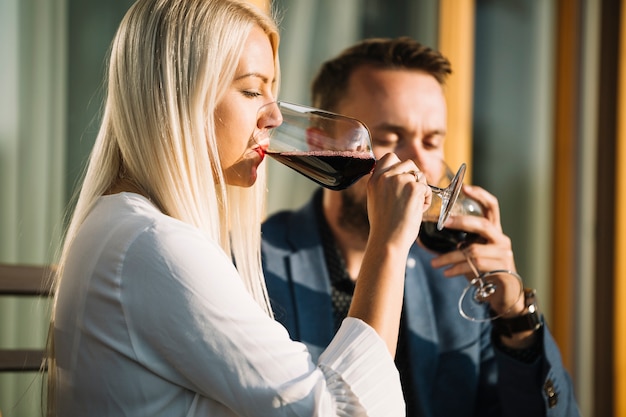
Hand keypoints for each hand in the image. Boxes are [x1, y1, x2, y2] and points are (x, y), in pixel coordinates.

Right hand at [366, 153, 431, 251]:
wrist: (388, 240)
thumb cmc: (384, 226)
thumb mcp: (376, 200)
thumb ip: (384, 185)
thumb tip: (400, 176)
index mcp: (374, 180)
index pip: (389, 157)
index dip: (399, 164)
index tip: (403, 176)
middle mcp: (385, 177)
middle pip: (408, 163)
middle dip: (414, 175)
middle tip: (413, 192)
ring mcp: (399, 180)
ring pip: (419, 176)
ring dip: (421, 189)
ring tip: (414, 206)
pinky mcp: (414, 188)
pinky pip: (427, 188)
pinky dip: (427, 200)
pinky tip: (418, 211)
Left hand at [430, 184, 523, 315]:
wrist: (504, 295)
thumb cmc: (484, 269)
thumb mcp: (473, 250)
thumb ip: (460, 240)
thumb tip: (429, 234)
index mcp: (494, 230)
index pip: (492, 206)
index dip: (480, 195)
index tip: (464, 188)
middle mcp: (501, 239)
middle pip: (482, 224)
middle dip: (461, 222)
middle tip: (442, 222)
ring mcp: (503, 254)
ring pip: (473, 251)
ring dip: (450, 257)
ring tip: (434, 263)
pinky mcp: (501, 270)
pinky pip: (475, 267)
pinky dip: (458, 269)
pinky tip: (446, 272)